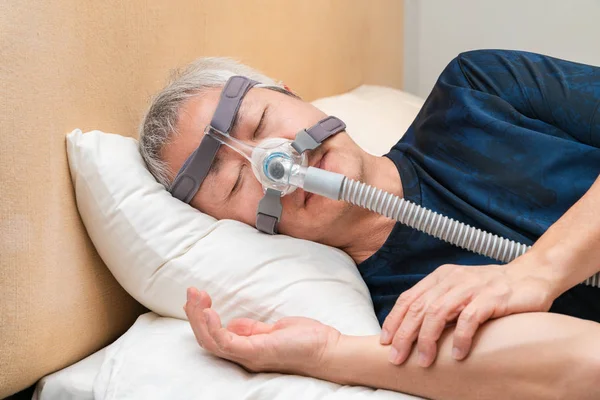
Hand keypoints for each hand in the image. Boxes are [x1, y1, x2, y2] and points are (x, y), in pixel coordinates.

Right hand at [184, 287, 340, 374]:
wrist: (327, 350)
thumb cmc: (304, 341)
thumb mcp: (273, 330)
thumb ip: (251, 329)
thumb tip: (231, 323)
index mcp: (245, 348)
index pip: (213, 337)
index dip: (200, 319)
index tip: (195, 299)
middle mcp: (242, 355)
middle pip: (206, 340)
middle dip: (194, 315)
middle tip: (191, 292)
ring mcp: (247, 356)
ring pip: (210, 342)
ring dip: (198, 318)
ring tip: (195, 297)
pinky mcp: (255, 352)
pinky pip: (226, 343)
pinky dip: (213, 327)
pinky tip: (209, 311)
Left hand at [380, 261, 554, 366]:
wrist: (532, 275)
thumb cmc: (491, 290)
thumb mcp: (459, 291)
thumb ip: (439, 303)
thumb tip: (412, 330)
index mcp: (440, 277)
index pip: (409, 298)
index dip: (394, 320)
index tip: (385, 342)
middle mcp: (452, 279)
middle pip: (419, 307)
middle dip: (405, 334)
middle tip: (397, 358)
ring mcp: (472, 286)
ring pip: (438, 312)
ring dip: (427, 339)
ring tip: (424, 361)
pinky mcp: (493, 297)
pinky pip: (470, 318)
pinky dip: (461, 338)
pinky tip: (458, 355)